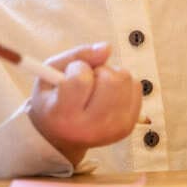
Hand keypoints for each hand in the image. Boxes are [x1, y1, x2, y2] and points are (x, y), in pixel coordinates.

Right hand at [28, 43, 142, 166]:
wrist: (62, 138)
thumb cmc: (53, 100)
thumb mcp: (50, 74)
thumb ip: (76, 55)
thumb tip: (107, 48)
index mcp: (64, 116)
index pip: (80, 80)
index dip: (77, 68)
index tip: (70, 75)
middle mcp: (90, 127)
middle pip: (111, 80)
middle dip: (99, 70)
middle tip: (87, 80)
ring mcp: (113, 129)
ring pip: (126, 80)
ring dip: (112, 75)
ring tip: (97, 88)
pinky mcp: (128, 126)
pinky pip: (136, 87)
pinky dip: (123, 84)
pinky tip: (108, 95)